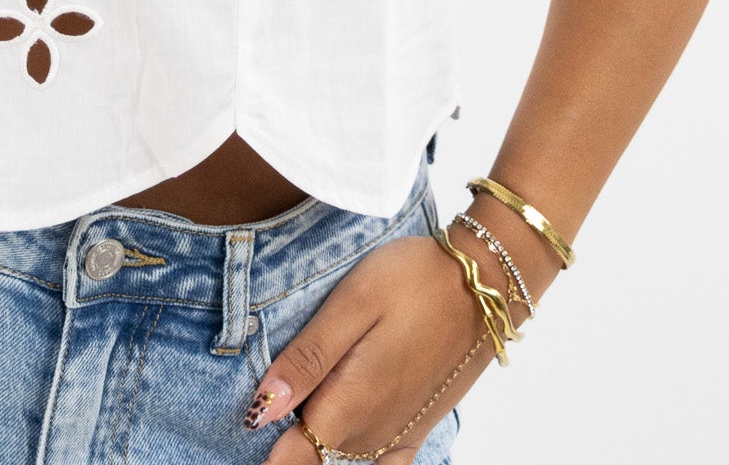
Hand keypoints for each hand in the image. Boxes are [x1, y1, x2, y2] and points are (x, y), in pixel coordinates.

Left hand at [247, 230, 503, 461]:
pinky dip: (357, 464)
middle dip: (288, 447)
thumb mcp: (353, 303)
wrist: (486, 285)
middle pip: (313, 463)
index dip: (264, 455)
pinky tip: (346, 447)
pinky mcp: (417, 428)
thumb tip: (262, 411)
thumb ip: (308, 360)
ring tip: (300, 425)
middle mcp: (373, 434)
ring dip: (318, 452)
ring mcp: (398, 435)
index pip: (289, 461)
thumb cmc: (414, 281)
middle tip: (267, 422)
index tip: (242, 440)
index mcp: (349, 405)